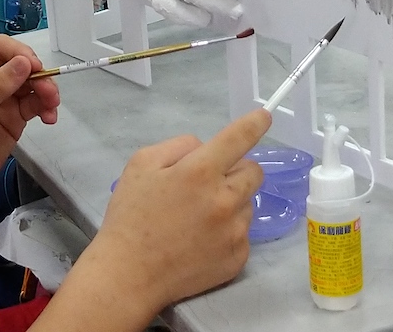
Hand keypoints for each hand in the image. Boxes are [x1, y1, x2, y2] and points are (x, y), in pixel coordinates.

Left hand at [0, 35, 59, 200]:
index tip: (35, 69)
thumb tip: (26, 62)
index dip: (20, 54)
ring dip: (46, 91)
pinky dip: (46, 107)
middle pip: (21, 64)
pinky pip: (36, 104)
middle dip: (38, 75)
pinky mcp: (14, 116)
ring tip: (51, 107)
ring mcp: (2, 98)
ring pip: (32, 83)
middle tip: (49, 93)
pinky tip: (49, 118)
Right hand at [79, 109, 270, 312]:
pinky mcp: (238, 258)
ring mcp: (235, 232)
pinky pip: (243, 233)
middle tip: (208, 183)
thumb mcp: (141, 165)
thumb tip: (206, 148)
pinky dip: (227, 231)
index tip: (264, 117)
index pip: (239, 139)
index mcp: (200, 172)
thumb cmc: (130, 216)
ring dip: (231, 203)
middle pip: (254, 172)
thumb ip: (179, 146)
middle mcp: (225, 200)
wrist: (128, 275)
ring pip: (248, 203)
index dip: (254, 124)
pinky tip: (201, 240)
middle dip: (236, 170)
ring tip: (197, 218)